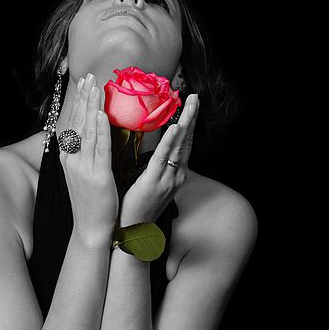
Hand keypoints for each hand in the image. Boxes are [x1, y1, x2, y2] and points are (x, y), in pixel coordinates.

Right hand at [59, 74, 118, 247]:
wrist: (91, 229)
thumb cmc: (91, 202)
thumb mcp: (84, 174)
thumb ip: (86, 154)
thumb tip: (91, 135)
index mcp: (69, 159)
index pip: (74, 124)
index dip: (79, 103)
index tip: (84, 84)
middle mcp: (73, 160)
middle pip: (78, 123)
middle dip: (84, 98)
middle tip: (90, 76)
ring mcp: (83, 168)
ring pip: (88, 131)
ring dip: (91, 107)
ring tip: (95, 87)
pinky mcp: (97, 176)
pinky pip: (99, 149)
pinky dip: (100, 130)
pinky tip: (101, 114)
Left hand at [118, 94, 198, 225]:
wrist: (133, 232)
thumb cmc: (139, 207)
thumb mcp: (151, 183)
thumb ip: (155, 166)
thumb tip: (154, 149)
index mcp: (174, 174)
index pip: (184, 144)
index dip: (188, 123)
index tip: (190, 105)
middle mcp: (176, 176)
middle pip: (187, 141)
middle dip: (192, 118)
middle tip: (195, 96)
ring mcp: (167, 180)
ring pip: (179, 146)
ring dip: (185, 123)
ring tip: (190, 104)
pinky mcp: (154, 183)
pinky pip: (163, 159)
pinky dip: (170, 142)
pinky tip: (175, 127)